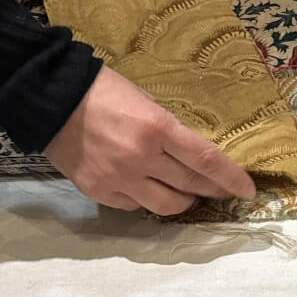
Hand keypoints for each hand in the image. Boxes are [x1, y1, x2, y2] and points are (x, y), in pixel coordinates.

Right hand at [45, 67, 256, 214]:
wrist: (49, 98)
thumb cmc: (103, 90)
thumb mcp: (147, 101)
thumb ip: (169, 131)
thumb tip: (192, 156)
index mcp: (158, 128)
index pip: (207, 161)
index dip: (231, 179)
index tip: (247, 190)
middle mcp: (142, 158)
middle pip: (192, 186)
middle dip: (214, 191)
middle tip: (224, 192)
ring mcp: (119, 178)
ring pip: (167, 205)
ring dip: (184, 201)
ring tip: (188, 193)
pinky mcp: (99, 191)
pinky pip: (135, 206)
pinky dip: (147, 199)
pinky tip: (148, 188)